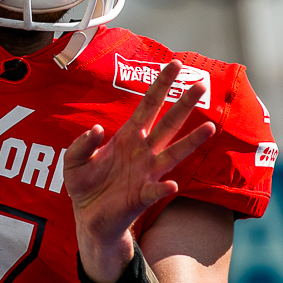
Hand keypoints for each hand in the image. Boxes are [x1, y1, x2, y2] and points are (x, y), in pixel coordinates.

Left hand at [62, 60, 215, 282]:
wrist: (88, 217)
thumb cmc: (85, 184)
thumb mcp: (73, 160)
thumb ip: (82, 143)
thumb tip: (97, 129)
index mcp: (128, 136)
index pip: (148, 105)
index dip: (161, 85)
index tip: (176, 64)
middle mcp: (143, 152)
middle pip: (168, 123)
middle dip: (184, 104)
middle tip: (201, 85)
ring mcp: (146, 173)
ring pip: (173, 153)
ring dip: (191, 141)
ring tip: (209, 127)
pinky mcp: (142, 197)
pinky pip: (155, 191)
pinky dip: (162, 188)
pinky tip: (170, 184)